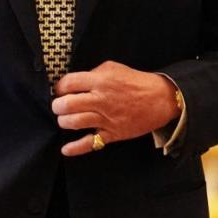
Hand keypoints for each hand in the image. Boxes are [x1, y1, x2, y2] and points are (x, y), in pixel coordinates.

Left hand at [53, 61, 178, 156]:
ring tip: (65, 119)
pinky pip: (90, 143)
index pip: (68, 83)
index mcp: (100, 81)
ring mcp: (106, 118)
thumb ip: (93, 73)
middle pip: (67, 104)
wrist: (160, 99)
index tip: (60, 90)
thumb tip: (75, 82)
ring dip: (63, 121)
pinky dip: (75, 148)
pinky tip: (66, 149)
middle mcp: (101, 100)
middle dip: (57, 106)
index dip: (59, 87)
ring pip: (74, 122)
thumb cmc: (136, 82)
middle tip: (59, 106)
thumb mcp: (113, 68)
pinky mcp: (112, 134)